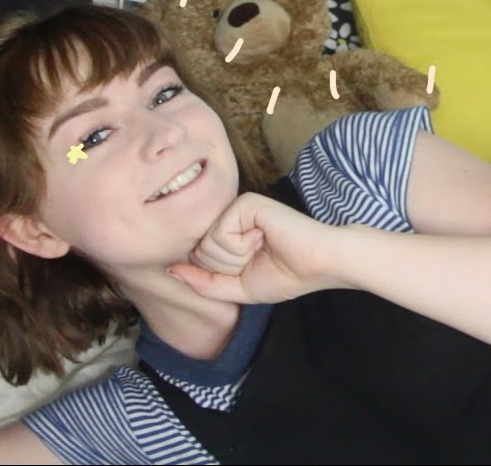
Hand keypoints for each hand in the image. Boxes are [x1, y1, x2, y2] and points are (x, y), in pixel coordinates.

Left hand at [168, 192, 348, 303]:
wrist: (320, 264)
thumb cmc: (287, 275)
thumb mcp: (238, 288)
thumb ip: (204, 282)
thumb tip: (171, 270)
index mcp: (228, 234)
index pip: (199, 259)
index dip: (223, 274)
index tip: (253, 265)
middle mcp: (229, 217)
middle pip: (200, 253)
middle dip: (229, 266)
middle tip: (260, 256)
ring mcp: (236, 208)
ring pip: (207, 245)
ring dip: (237, 258)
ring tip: (264, 246)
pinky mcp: (244, 203)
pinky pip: (219, 234)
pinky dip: (241, 246)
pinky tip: (264, 237)